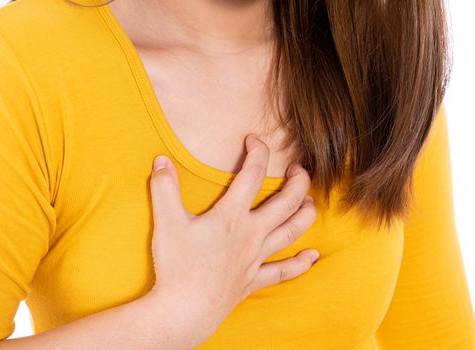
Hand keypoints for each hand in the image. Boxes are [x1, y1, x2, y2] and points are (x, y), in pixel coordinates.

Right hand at [146, 134, 318, 339]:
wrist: (184, 311)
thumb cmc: (177, 266)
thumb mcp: (166, 222)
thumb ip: (164, 188)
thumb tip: (161, 160)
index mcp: (231, 216)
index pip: (252, 174)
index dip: (257, 151)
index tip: (254, 140)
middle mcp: (251, 234)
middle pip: (286, 202)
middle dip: (298, 181)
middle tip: (299, 169)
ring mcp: (256, 258)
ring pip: (291, 232)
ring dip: (305, 215)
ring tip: (310, 202)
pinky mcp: (253, 280)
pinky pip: (282, 272)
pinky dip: (299, 264)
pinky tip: (312, 257)